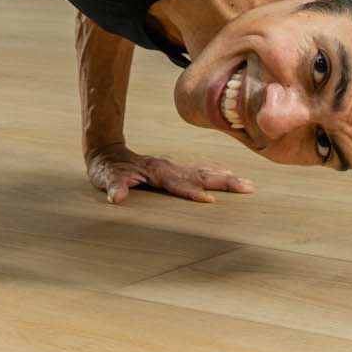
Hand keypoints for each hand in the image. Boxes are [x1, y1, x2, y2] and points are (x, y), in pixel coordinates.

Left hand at [85, 145, 252, 204]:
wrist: (107, 151)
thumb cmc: (106, 169)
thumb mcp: (106, 178)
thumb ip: (113, 187)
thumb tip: (116, 197)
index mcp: (156, 172)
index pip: (177, 184)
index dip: (192, 192)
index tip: (209, 200)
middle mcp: (168, 169)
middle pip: (199, 176)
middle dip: (222, 183)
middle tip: (246, 187)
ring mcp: (172, 169)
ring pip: (203, 173)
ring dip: (224, 179)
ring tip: (246, 184)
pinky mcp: (173, 171)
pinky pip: (198, 172)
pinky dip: (214, 174)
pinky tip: (227, 176)